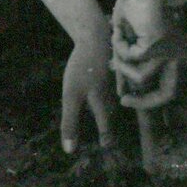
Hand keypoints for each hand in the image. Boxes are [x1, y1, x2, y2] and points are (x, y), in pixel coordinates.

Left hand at [61, 16, 114, 154]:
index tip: (106, 150)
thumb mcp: (71, 95)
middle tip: (113, 147)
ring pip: (116, 109)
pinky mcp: (115, 77)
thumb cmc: (82, 67)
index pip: (107, 134)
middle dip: (114, 134)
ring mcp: (116, 88)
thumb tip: (69, 150)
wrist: (95, 35)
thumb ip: (70, 123)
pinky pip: (115, 95)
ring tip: (110, 128)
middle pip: (114, 122)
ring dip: (113, 118)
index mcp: (105, 108)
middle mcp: (114, 101)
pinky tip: (105, 100)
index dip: (106, 143)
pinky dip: (111, 101)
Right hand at [111, 0, 177, 108]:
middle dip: (144, 102)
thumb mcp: (133, 43)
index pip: (171, 89)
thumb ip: (131, 65)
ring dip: (122, 62)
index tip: (127, 100)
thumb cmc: (134, 10)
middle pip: (168, 94)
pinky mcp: (156, 44)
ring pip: (141, 76)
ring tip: (116, 43)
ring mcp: (170, 50)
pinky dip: (120, 47)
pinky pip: (132, 59)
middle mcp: (181, 54)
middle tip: (124, 101)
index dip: (149, 100)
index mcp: (180, 53)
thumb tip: (123, 90)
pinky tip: (119, 31)